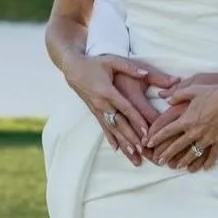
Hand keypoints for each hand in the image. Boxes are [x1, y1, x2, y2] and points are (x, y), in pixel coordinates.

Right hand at [62, 53, 177, 165]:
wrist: (72, 67)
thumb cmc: (94, 62)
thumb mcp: (112, 61)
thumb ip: (130, 67)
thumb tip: (145, 73)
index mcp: (107, 91)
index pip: (125, 108)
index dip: (136, 120)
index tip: (146, 132)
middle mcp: (101, 104)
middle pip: (119, 124)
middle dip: (131, 138)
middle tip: (143, 151)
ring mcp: (97, 109)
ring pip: (112, 130)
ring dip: (123, 143)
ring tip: (134, 156)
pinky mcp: (94, 111)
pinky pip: (104, 128)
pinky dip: (111, 138)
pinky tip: (117, 149)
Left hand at [146, 75, 217, 170]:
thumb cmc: (212, 92)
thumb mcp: (192, 89)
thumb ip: (177, 94)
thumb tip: (166, 98)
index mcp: (186, 119)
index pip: (167, 131)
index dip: (156, 138)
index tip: (149, 143)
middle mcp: (195, 131)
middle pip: (177, 146)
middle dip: (167, 154)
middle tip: (159, 161)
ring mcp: (207, 137)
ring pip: (193, 153)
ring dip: (184, 161)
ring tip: (177, 166)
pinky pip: (212, 154)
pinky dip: (208, 162)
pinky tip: (203, 168)